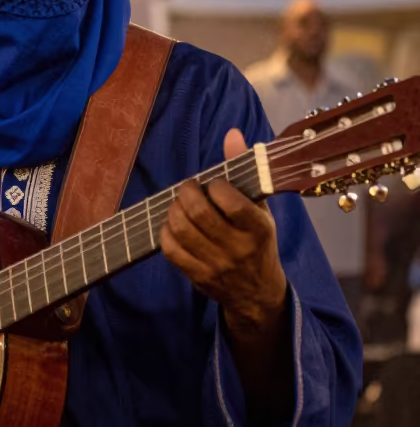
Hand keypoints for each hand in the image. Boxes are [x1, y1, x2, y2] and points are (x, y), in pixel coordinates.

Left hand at [160, 128, 286, 332]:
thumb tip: (231, 134)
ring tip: (179, 204)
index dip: (214, 186)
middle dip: (186, 193)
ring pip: (181, 231)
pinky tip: (171, 224)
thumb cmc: (258, 242)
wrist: (257, 293)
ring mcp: (217, 265)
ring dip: (173, 210)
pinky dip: (165, 232)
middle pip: (199, 214)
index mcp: (259, 228)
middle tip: (187, 188)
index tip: (213, 184)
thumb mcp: (260, 209)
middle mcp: (238, 248)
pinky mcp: (198, 277)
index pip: (230, 201)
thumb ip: (245, 170)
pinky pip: (171, 250)